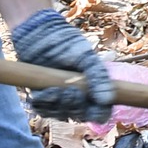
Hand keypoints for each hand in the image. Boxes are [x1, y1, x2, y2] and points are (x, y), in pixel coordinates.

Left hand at [9, 10, 114, 124]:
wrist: (39, 32)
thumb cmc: (66, 41)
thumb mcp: (86, 56)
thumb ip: (98, 76)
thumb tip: (107, 99)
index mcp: (93, 88)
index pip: (101, 111)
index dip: (99, 113)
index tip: (94, 107)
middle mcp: (78, 96)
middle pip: (80, 115)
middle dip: (76, 107)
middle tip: (71, 92)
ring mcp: (59, 97)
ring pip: (62, 115)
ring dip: (59, 106)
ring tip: (55, 90)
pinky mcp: (42, 96)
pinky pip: (44, 111)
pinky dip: (44, 105)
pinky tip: (44, 92)